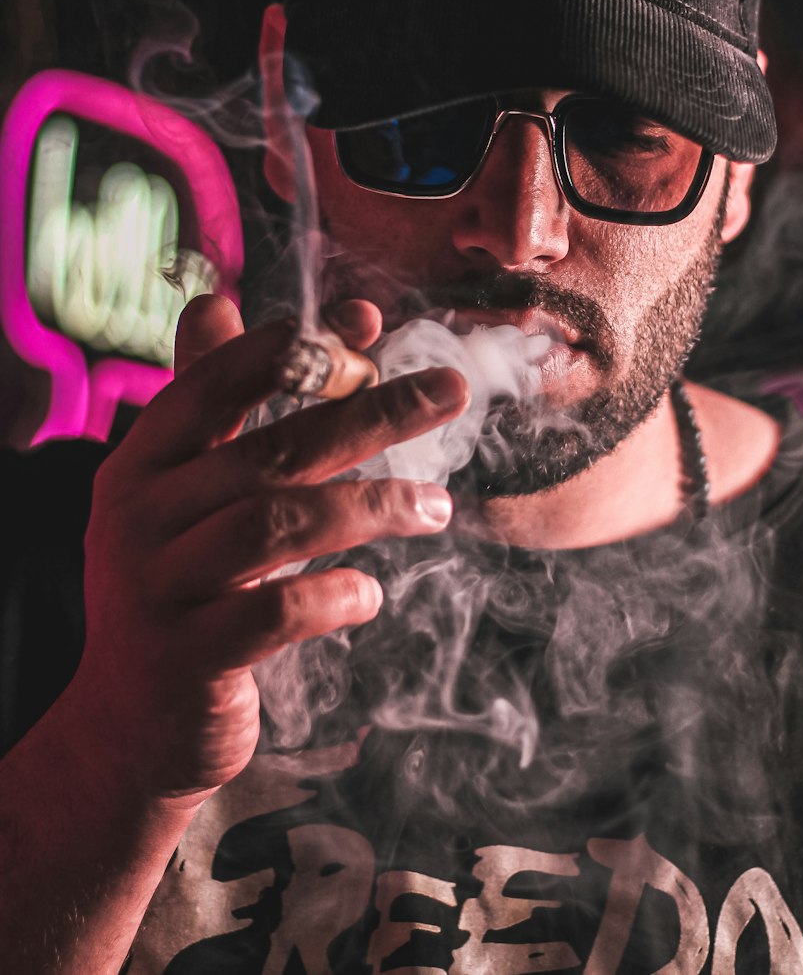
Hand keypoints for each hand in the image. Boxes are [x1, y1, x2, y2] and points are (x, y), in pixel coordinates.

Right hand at [70, 293, 468, 806]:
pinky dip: (335, 595)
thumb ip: (205, 403)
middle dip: (371, 412)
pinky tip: (370, 594)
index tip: (369, 322)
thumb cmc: (175, 586)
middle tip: (449, 389)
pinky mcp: (189, 659)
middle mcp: (140, 517)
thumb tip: (218, 301)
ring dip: (371, 504)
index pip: (215, 384)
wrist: (126, 726)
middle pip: (271, 448)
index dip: (293, 350)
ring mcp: (159, 589)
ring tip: (436, 505)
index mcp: (141, 464)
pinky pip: (276, 612)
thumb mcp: (172, 491)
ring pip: (277, 523)